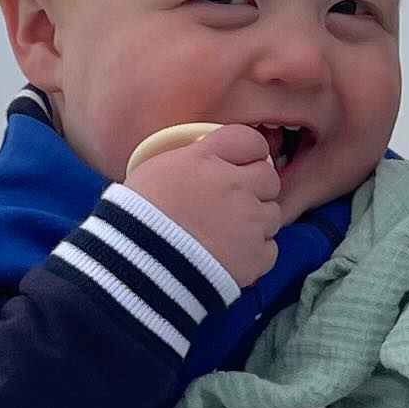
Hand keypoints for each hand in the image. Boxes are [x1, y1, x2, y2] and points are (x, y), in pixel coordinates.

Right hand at [125, 121, 283, 286]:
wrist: (139, 265)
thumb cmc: (136, 219)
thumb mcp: (155, 170)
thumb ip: (191, 159)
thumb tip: (204, 159)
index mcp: (208, 159)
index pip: (250, 141)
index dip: (249, 153)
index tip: (242, 163)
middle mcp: (235, 185)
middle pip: (269, 178)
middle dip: (256, 188)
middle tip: (232, 203)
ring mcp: (250, 221)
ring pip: (272, 214)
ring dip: (255, 222)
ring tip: (225, 234)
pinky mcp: (255, 255)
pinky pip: (269, 249)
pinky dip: (254, 253)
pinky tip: (229, 255)